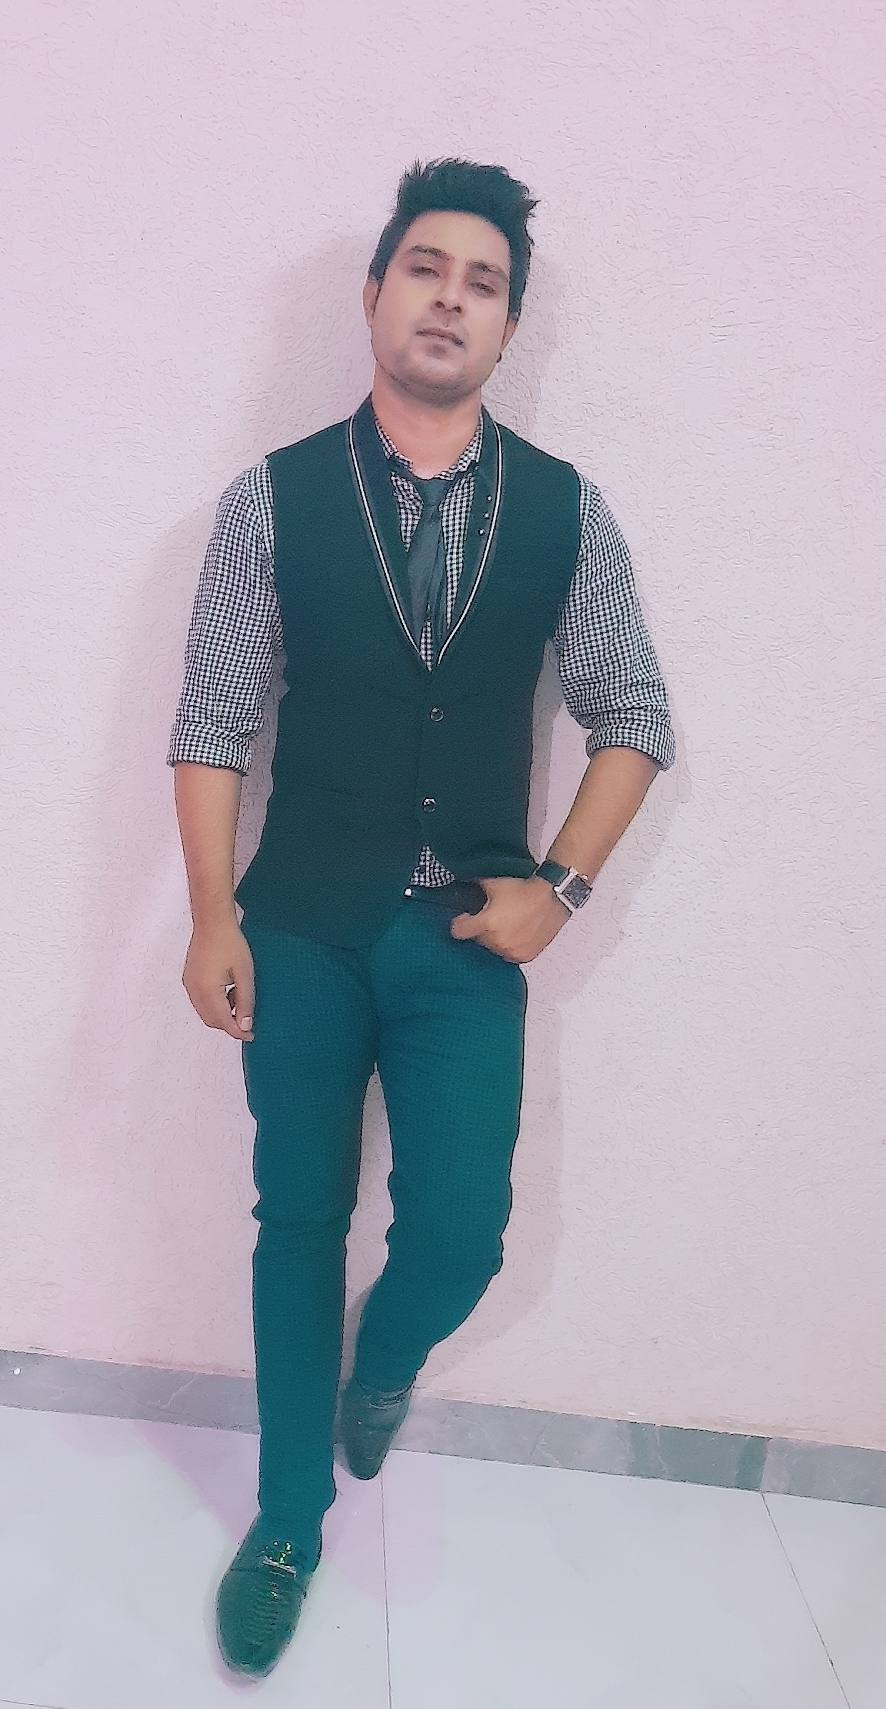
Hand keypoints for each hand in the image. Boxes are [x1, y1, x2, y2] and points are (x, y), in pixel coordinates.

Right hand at [182, 919, 254, 1040]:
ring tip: (239, 998)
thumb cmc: (230, 944)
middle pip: (212, 1021)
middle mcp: (194, 992)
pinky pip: (200, 1002)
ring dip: (222, 1014)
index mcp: (208, 992)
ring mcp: (189, 986)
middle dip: (229, 1024)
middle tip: (248, 1019)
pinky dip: (214, 1005)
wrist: (212, 922)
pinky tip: (228, 991)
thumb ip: (245, 1002)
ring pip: (205, 1013)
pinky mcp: (189, 980)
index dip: (238, 1032)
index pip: (223, 1022)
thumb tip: (245, 1026)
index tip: (251, 1035)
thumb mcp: (244, 974)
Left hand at [449, 876, 569, 962]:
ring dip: (495, 938)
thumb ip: (474, 888)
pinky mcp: (524, 956)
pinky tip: (516, 933)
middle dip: (481, 929)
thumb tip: (463, 887)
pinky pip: (509, 954)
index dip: (460, 923)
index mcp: (488, 923)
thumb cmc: (527, 891)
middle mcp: (498, 941)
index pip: (459, 932)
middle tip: (493, 917)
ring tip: (507, 924)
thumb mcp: (495, 884)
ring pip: (493, 948)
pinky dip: (510, 946)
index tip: (464, 919)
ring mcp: (512, 951)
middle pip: (477, 939)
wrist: (553, 897)